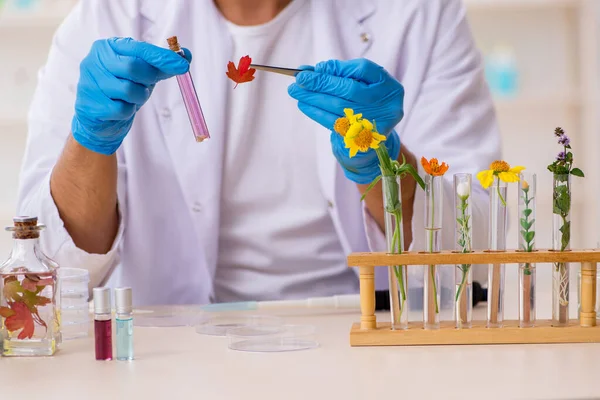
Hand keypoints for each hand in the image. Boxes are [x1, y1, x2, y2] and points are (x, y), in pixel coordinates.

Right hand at [72, 37, 190, 154]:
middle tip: (147, 85)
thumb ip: (162, 65)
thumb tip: (186, 55)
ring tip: (132, 98)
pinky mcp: (90, 105)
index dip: (163, 58)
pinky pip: (121, 110)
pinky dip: (128, 112)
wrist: (101, 119)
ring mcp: (89, 83)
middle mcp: (94, 61)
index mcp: (108, 47)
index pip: (139, 49)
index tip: (183, 65)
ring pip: (128, 90)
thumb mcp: (143, 74)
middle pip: (132, 67)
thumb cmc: (123, 89)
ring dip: (139, 97)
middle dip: (148, 79)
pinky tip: (121, 109)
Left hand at [287, 58, 403, 183]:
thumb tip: (312, 70)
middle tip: (299, 78)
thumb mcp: (361, 87)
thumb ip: (340, 74)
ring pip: (338, 106)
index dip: (339, 68)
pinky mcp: (359, 138)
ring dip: (313, 97)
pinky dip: (316, 112)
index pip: (364, 69)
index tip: (317, 68)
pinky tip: (303, 105)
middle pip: (349, 88)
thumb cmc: (365, 106)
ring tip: (295, 90)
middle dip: (321, 82)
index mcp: (390, 87)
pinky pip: (333, 122)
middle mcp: (386, 105)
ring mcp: (374, 123)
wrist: (371, 140)